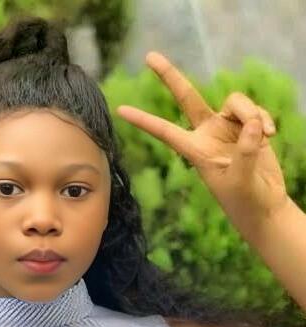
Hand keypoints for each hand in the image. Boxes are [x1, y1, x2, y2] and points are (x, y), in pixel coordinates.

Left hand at [116, 52, 288, 237]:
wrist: (264, 205)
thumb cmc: (245, 200)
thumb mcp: (241, 181)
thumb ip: (245, 152)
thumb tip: (252, 123)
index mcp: (196, 150)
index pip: (165, 131)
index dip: (144, 121)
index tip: (120, 111)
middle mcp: (208, 134)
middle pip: (187, 97)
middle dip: (169, 76)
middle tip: (149, 56)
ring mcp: (227, 128)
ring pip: (235, 101)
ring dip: (251, 112)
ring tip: (265, 134)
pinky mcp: (248, 126)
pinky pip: (253, 109)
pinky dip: (264, 118)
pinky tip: (272, 134)